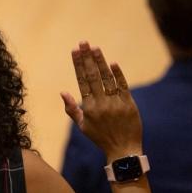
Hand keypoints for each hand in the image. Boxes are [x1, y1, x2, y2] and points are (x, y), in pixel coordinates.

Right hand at [61, 42, 142, 162]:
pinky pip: (123, 86)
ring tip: (95, 48)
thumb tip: (63, 92)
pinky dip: (118, 74)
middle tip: (83, 42)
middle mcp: (101, 104)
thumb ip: (71, 109)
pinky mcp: (129, 104)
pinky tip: (112, 63)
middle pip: (92, 76)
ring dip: (100, 62)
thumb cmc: (100, 137)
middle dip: (87, 58)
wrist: (123, 149)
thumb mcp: (83, 126)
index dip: (78, 65)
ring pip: (107, 78)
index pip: (82, 81)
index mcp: (89, 108)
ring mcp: (116, 103)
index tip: (75, 51)